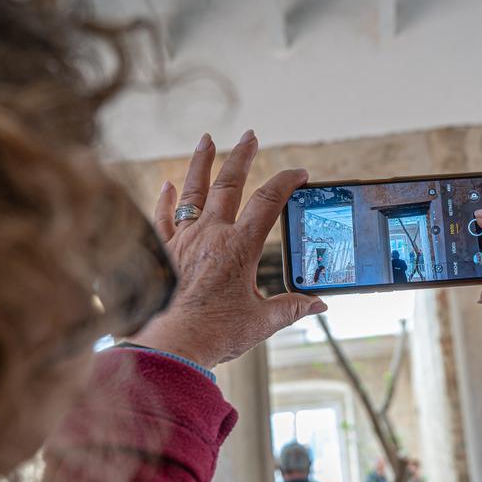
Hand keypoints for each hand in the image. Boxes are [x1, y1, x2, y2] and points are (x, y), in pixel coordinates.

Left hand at [126, 130, 326, 367]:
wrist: (171, 345)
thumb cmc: (216, 334)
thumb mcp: (261, 322)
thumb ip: (291, 308)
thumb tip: (318, 304)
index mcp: (240, 247)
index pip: (269, 202)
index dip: (287, 182)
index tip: (299, 173)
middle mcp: (211, 234)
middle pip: (229, 184)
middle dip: (242, 156)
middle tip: (250, 136)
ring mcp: (183, 239)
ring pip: (192, 191)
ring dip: (201, 163)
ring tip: (206, 140)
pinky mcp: (162, 251)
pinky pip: (163, 217)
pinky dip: (165, 199)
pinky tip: (167, 185)